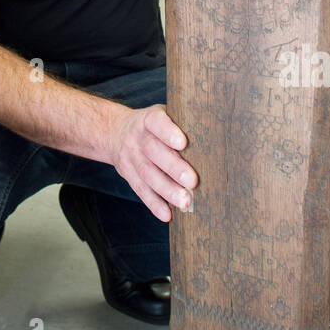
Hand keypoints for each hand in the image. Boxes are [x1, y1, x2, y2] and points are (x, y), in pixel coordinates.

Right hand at [110, 104, 197, 222]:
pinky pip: (141, 190)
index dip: (168, 132)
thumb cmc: (153, 126)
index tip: (183, 143)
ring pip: (147, 174)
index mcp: (148, 119)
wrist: (115, 132)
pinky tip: (167, 215)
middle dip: (173, 167)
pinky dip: (154, 204)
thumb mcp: (162, 114)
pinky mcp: (128, 175)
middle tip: (192, 182)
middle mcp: (137, 138)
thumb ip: (181, 122)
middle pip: (153, 152)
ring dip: (166, 190)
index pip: (156, 123)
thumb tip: (214, 135)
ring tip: (185, 202)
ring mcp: (131, 157)